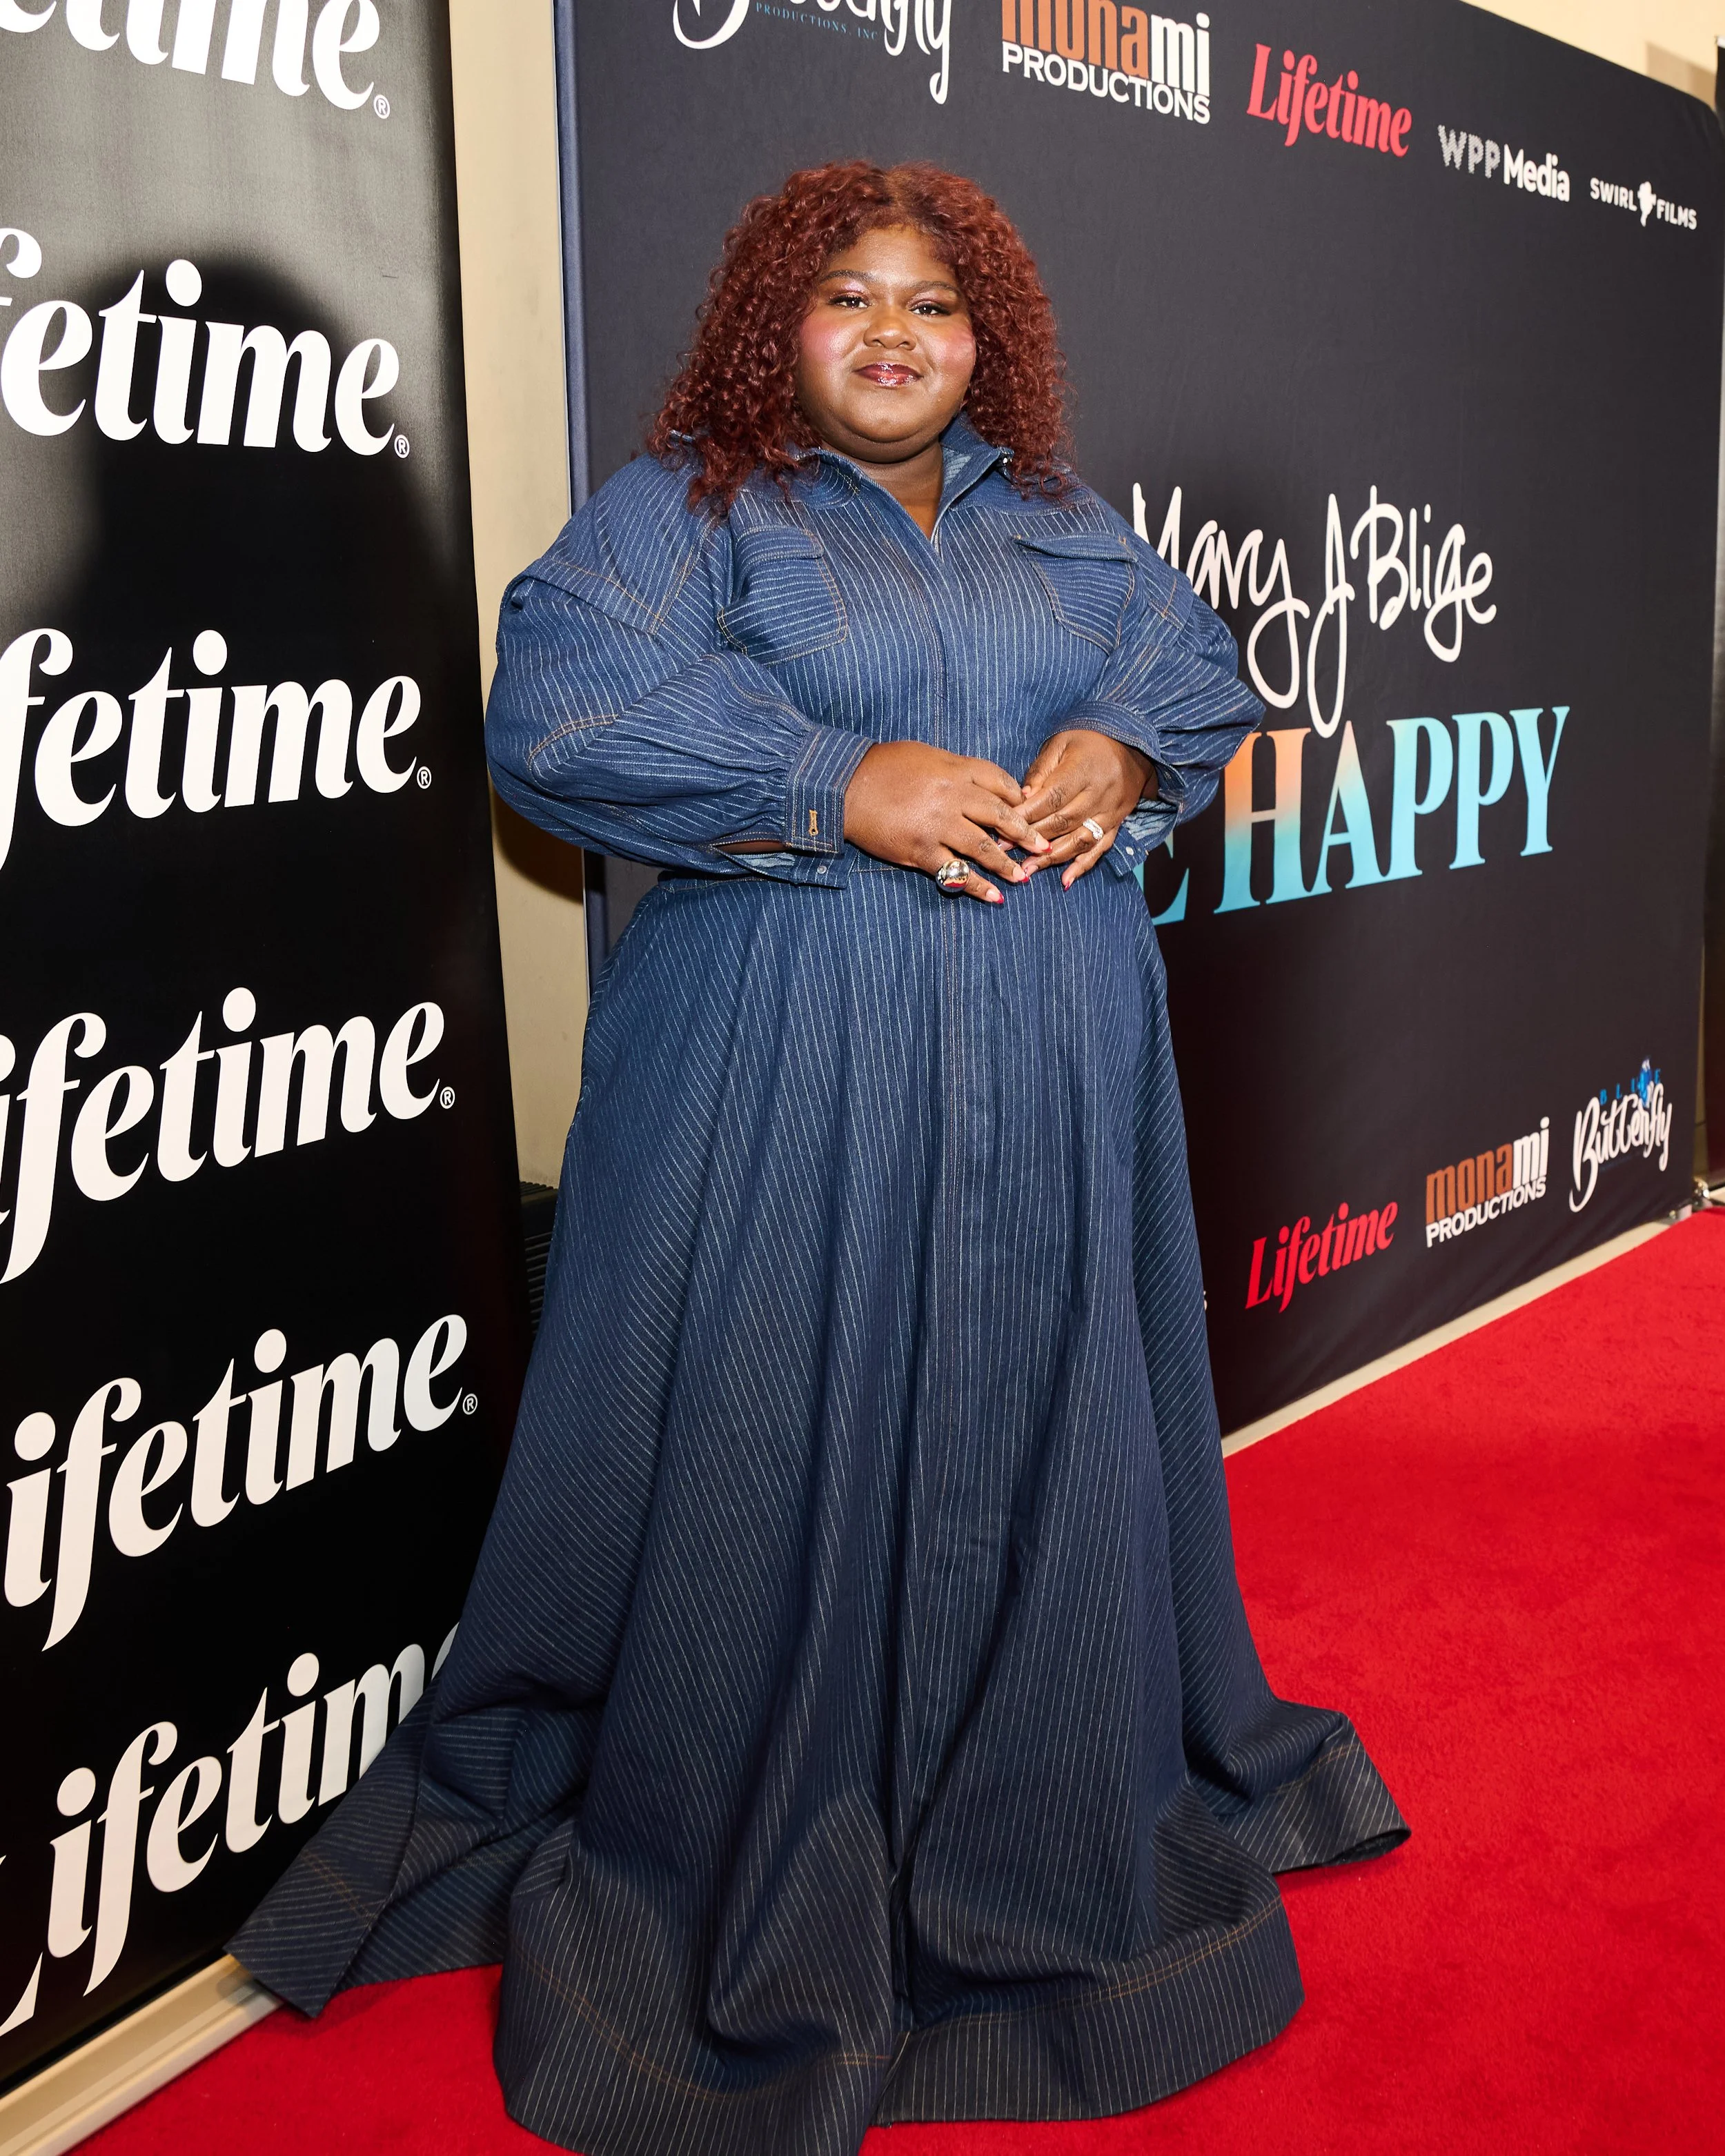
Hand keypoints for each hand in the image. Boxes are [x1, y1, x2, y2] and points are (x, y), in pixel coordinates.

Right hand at [843, 740, 1050, 902]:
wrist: (845, 785)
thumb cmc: (883, 766)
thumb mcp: (925, 755)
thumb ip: (955, 769)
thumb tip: (978, 782)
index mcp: (955, 770)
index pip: (999, 782)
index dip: (1017, 798)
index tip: (1029, 810)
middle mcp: (952, 796)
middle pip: (1000, 816)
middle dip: (1025, 834)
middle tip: (1044, 847)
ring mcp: (937, 825)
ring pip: (983, 847)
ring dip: (1006, 865)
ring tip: (1023, 876)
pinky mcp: (920, 850)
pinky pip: (954, 871)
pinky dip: (976, 886)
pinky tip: (993, 896)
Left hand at [1020, 729, 1154, 888]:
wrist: (1132, 744)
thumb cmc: (1088, 741)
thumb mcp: (1061, 743)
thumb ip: (1041, 772)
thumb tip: (1022, 800)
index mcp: (1083, 770)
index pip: (1052, 798)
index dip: (1027, 815)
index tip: (1002, 828)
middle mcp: (1099, 794)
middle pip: (1062, 822)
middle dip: (1032, 839)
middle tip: (1004, 852)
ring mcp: (1110, 812)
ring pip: (1079, 840)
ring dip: (1052, 858)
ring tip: (1027, 870)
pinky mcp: (1117, 823)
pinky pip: (1100, 848)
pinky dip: (1083, 866)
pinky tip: (1066, 881)